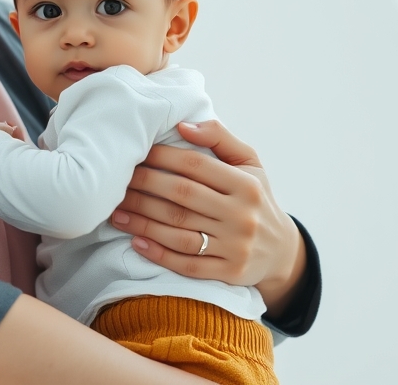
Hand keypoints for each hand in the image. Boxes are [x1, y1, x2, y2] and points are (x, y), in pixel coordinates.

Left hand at [110, 120, 306, 314]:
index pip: (196, 165)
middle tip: (118, 181)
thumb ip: (219, 138)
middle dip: (144, 187)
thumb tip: (183, 125)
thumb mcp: (249, 163)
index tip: (137, 153)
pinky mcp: (229, 273)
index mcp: (246, 184)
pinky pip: (187, 264)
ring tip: (116, 211)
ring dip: (142, 221)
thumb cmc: (255, 198)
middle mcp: (242, 216)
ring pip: (179, 232)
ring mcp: (236, 247)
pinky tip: (136, 241)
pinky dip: (159, 254)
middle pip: (182, 197)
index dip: (162, 157)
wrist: (281, 250)